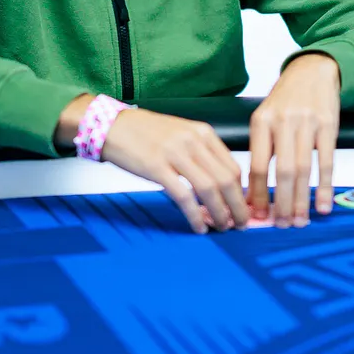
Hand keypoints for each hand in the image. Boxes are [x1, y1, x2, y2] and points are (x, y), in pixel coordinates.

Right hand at [101, 107, 248, 232]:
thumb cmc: (144, 133)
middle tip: (241, 224)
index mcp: (202, 133)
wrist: (111, 126)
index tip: (243, 208)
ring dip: (220, 213)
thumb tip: (219, 184)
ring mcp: (174, 153)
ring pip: (209, 189)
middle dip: (238, 207)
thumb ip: (201, 153)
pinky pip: (184, 196)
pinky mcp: (156, 167)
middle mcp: (192, 141)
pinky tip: (198, 226)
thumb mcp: (180, 134)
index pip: (233, 167)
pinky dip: (195, 215)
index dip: (242, 193)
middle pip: (226, 179)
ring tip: (223, 227)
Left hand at [249, 53, 340, 227]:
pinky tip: (323, 206)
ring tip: (299, 221)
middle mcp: (282, 121)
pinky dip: (324, 187)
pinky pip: (326, 161)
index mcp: (261, 122)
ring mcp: (307, 123)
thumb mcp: (265, 118)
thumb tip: (254, 194)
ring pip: (302, 169)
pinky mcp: (328, 125)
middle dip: (280, 203)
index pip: (256, 165)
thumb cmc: (284, 102)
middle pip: (281, 171)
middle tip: (281, 225)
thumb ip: (261, 151)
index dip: (256, 194)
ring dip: (301, 199)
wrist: (312, 72)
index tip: (257, 216)